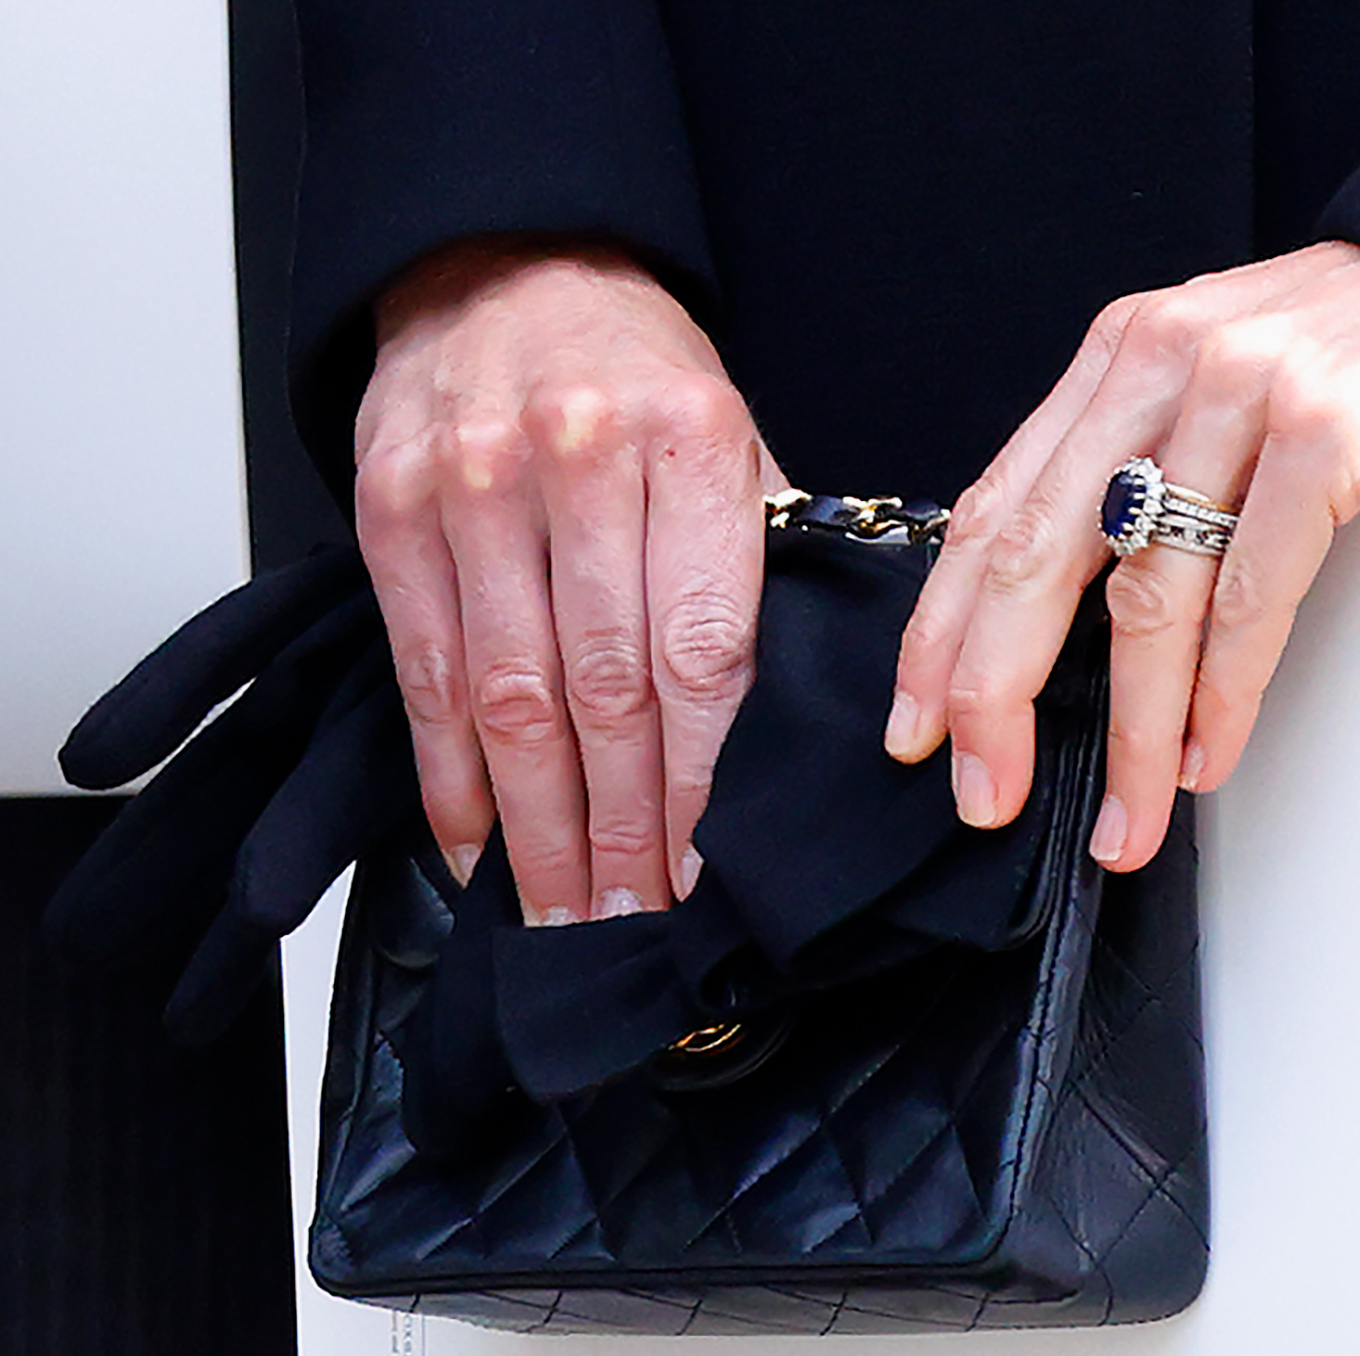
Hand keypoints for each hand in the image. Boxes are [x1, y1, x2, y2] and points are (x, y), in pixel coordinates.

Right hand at [355, 239, 785, 922]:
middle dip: (625, 829)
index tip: (712, 875)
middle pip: (604, 690)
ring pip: (510, 698)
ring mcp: (472, 487)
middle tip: (638, 926)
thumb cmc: (637, 378)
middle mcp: (577, 462)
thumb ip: (764, 570)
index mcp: (690, 446)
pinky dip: (451, 778)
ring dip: (538, 829)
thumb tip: (807, 723)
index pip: (704, 649)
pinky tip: (479, 852)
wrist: (506, 263)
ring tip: (566, 917)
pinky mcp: (391, 513)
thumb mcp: (735, 443)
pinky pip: (426, 675)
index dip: (705, 779)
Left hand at [885, 241, 1359, 870]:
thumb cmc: (1356, 351)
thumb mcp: (1215, 383)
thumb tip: (1060, 612)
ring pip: (1149, 597)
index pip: (991, 507)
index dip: (942, 629)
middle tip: (984, 789)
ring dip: (1132, 732)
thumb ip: (1136, 463)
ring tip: (1126, 817)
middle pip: (1037, 556)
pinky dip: (1222, 697)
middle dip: (997, 694)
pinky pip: (1253, 597)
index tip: (918, 721)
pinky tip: (1205, 756)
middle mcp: (1162, 364)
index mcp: (1118, 358)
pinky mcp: (1327, 431)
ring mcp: (1242, 392)